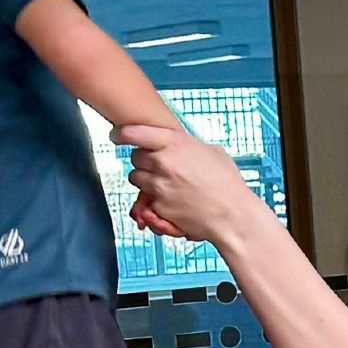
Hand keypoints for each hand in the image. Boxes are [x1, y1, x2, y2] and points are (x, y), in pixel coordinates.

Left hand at [119, 123, 256, 245]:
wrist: (232, 214)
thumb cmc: (227, 183)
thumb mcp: (211, 151)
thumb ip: (188, 145)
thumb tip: (178, 142)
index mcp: (176, 143)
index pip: (135, 133)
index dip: (121, 133)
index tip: (116, 135)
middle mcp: (163, 162)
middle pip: (135, 157)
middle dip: (144, 161)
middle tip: (159, 166)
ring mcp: (159, 186)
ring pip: (136, 178)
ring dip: (146, 180)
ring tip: (167, 184)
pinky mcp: (158, 207)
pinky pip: (145, 200)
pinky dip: (153, 200)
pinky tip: (173, 201)